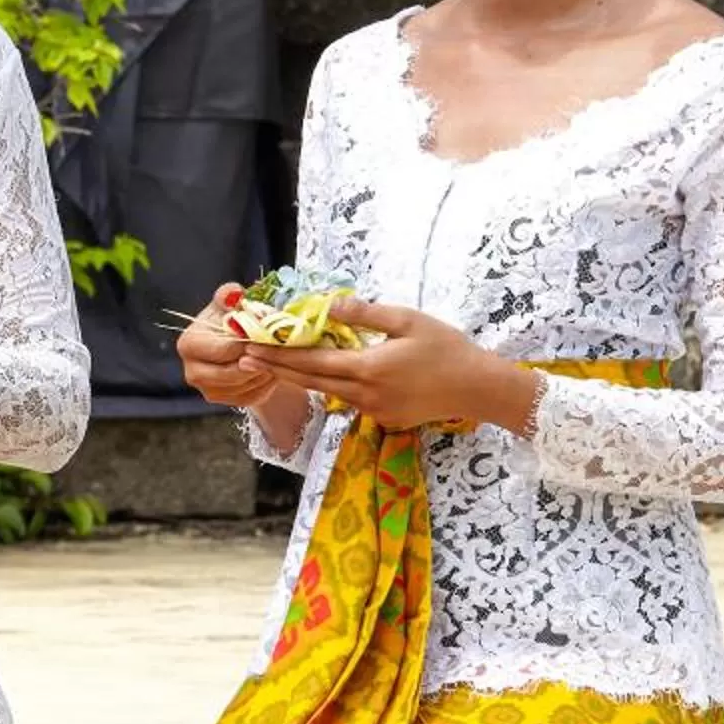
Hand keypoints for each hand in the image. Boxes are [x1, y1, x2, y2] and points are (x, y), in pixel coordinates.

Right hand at [178, 283, 289, 410]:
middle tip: (274, 348)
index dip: (247, 343)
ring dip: (263, 371)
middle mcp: (191, 372)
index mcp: (189, 344)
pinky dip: (265, 383)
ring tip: (274, 355)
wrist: (235, 343)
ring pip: (244, 386)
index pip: (222, 349)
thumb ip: (228, 296)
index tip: (265, 334)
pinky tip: (270, 367)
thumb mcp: (228, 304)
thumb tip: (234, 293)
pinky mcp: (224, 401)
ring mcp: (207, 390)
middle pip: (232, 373)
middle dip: (256, 360)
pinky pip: (251, 396)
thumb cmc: (231, 320)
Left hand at [236, 297, 539, 431]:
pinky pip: (349, 401)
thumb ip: (366, 314)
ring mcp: (373, 411)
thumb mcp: (408, 320)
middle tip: (244, 359)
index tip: (250, 349)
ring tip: (273, 365)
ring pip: (328, 393)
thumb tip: (330, 304)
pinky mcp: (384, 419)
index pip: (311, 363)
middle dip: (276, 369)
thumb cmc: (447, 348)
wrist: (479, 389)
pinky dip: (330, 388)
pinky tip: (321, 376)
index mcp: (367, 368)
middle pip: (309, 382)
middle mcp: (364, 394)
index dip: (278, 356)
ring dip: (300, 379)